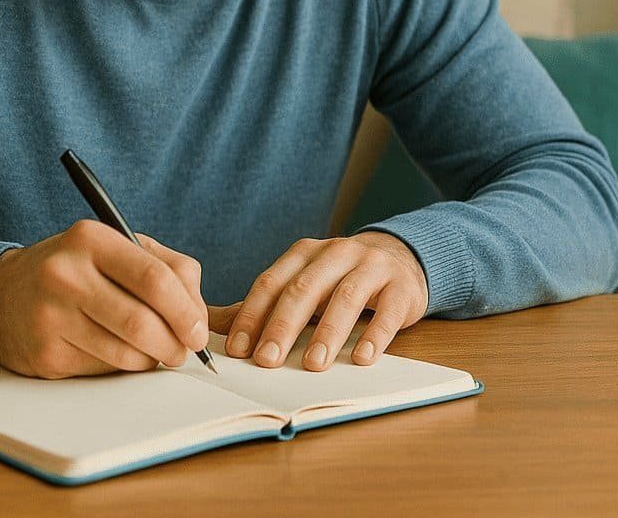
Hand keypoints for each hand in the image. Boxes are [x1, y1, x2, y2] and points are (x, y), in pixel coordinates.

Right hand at [0, 220, 209, 378]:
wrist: (0, 295)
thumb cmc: (75, 270)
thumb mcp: (115, 248)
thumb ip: (168, 268)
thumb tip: (199, 315)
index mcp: (92, 239)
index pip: (155, 278)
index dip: (186, 311)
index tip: (198, 330)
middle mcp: (66, 275)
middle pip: (141, 323)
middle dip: (174, 344)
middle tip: (182, 351)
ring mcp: (51, 316)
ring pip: (125, 354)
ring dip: (150, 360)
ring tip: (152, 352)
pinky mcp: (45, 354)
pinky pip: (102, 370)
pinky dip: (120, 368)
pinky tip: (114, 353)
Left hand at [209, 231, 427, 371]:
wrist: (403, 258)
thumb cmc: (341, 278)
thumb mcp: (304, 282)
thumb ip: (266, 303)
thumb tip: (215, 324)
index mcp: (305, 254)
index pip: (272, 283)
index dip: (252, 315)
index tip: (238, 349)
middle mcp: (336, 254)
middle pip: (304, 289)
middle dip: (283, 326)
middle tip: (268, 360)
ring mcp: (372, 267)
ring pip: (345, 297)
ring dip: (327, 333)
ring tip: (313, 364)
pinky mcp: (401, 287)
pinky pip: (387, 311)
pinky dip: (374, 335)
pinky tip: (361, 358)